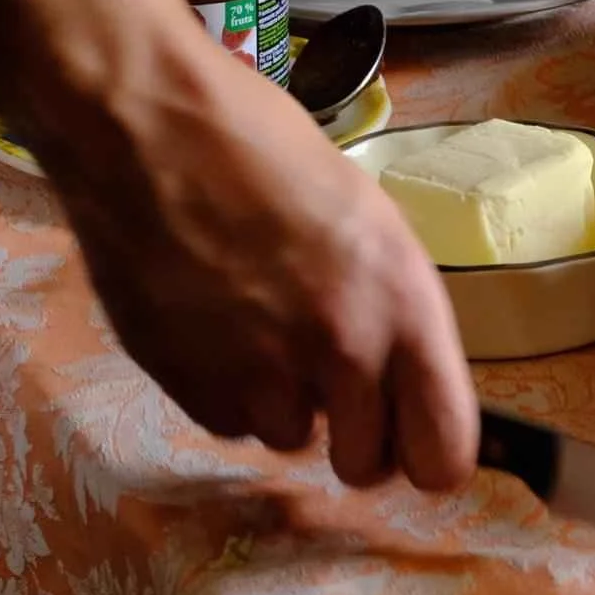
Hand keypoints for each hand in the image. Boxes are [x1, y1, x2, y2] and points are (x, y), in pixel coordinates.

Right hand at [28, 23, 479, 490]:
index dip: (430, 452)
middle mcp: (342, 349)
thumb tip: (402, 379)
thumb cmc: (261, 145)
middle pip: (365, 467)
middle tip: (325, 369)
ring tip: (254, 315)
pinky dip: (223, 387)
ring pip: (289, 439)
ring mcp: (262, 375)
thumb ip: (388, 307)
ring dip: (279, 398)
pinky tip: (209, 317)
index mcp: (401, 297)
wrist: (150, 127)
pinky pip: (228, 422)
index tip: (412, 433)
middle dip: (350, 430)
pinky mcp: (191, 387)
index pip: (443, 450)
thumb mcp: (363, 215)